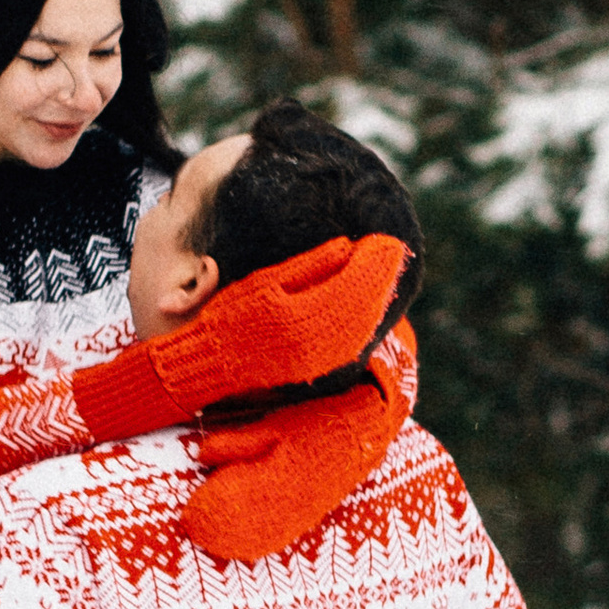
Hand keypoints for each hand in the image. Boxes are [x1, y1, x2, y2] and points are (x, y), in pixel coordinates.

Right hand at [147, 231, 407, 410]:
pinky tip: (372, 301)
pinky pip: (353, 342)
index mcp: (302, 317)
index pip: (352, 285)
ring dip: (379, 297)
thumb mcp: (266, 283)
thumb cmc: (232, 315)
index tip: (387, 240)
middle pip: (364, 306)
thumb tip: (345, 245)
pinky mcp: (319, 368)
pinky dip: (367, 319)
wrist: (215, 362)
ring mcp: (320, 359)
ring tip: (387, 269)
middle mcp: (317, 343)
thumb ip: (307, 267)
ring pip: (363, 326)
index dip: (373, 263)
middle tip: (393, 248)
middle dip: (381, 276)